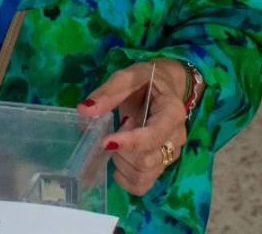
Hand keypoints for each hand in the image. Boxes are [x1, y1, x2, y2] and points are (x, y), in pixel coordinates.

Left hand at [79, 60, 189, 196]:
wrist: (165, 86)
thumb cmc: (147, 81)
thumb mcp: (129, 77)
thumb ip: (109, 93)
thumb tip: (84, 110)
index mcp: (172, 112)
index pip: (154, 135)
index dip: (129, 142)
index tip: (105, 141)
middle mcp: (177, 138)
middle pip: (148, 160)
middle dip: (121, 151)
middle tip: (116, 128)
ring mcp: (171, 154)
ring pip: (144, 175)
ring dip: (122, 163)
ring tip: (119, 141)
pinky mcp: (162, 165)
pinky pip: (143, 185)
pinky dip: (125, 179)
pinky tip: (118, 161)